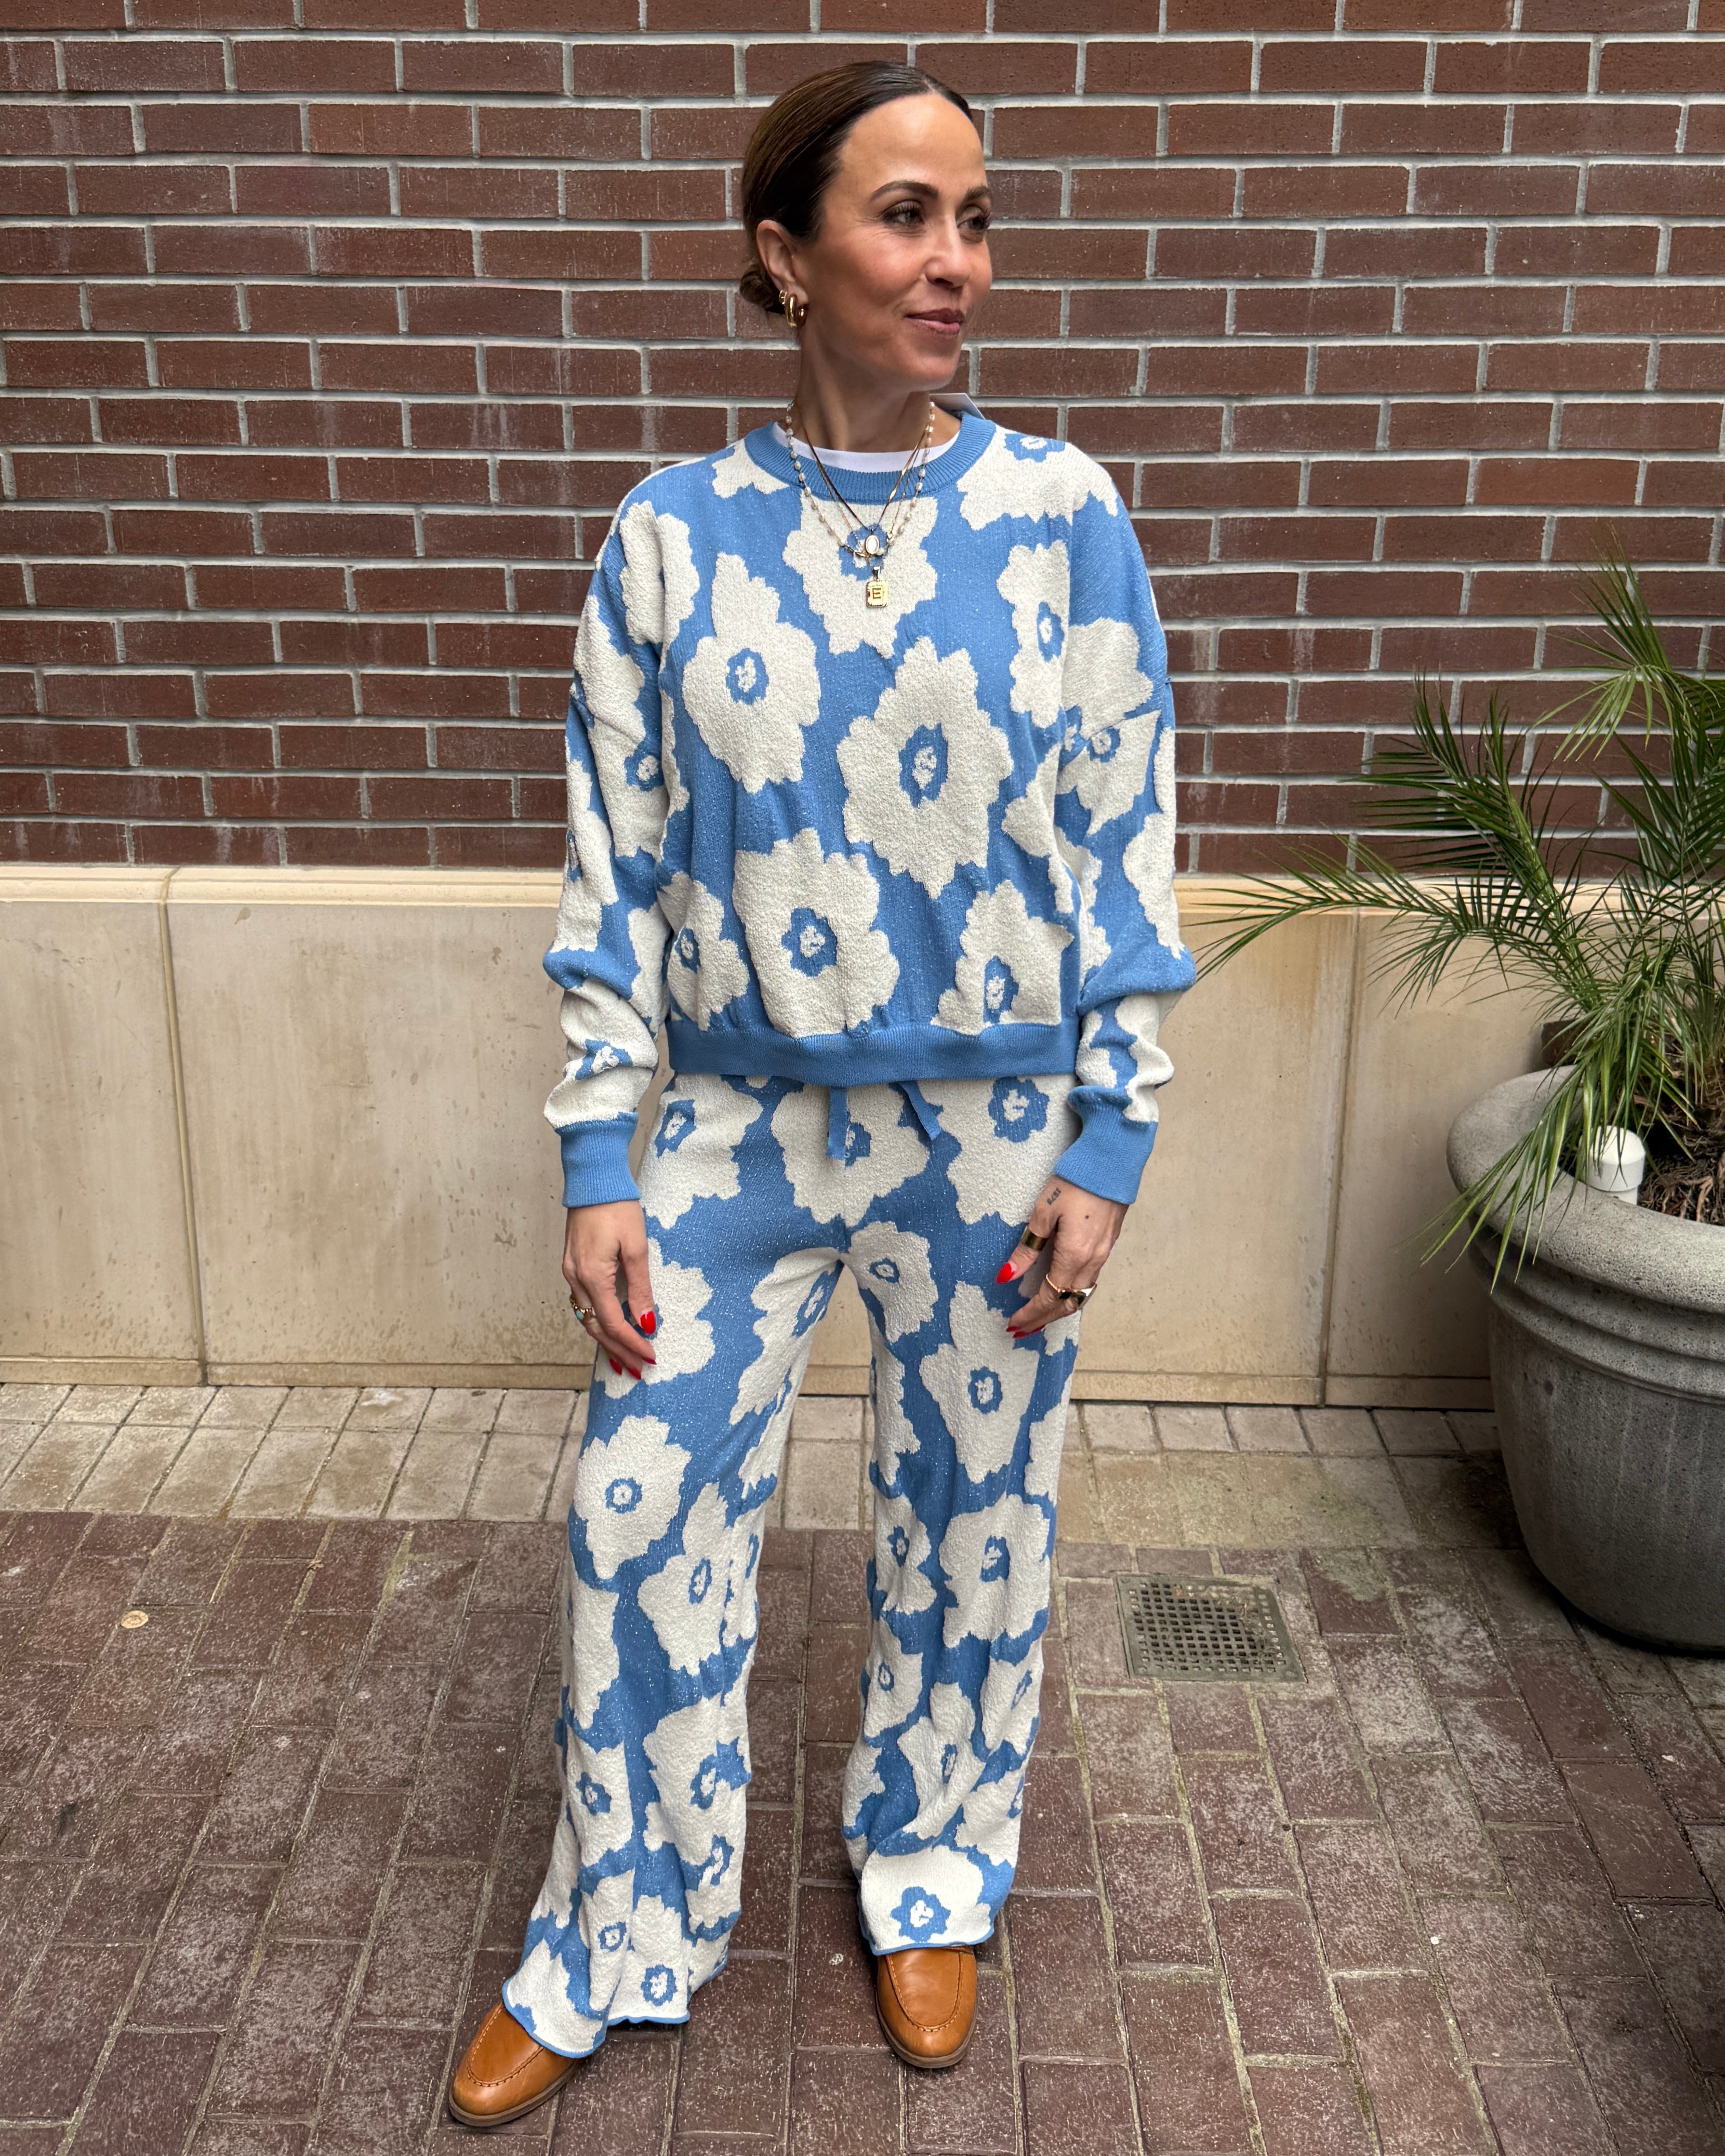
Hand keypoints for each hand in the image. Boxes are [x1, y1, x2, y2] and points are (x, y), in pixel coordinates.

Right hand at [564, 1201, 656, 1377]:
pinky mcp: (572, 1265)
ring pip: (586, 1318)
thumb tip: (646, 1323)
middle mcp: (576, 1279)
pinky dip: (596, 1321)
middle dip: (618, 1351)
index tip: (651, 1358)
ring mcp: (570, 1272)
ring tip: (624, 1360)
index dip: (631, 1344)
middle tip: (639, 1370)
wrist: (593, 1180)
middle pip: (595, 1328)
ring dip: (605, 1340)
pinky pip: (582, 1303)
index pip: (612, 1324)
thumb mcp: (636, 1248)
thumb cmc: (618, 1208)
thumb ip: (640, 1288)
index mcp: (592, 1276)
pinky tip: (608, 1328)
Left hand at [995, 1178, 1128, 1337]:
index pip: (1050, 1297)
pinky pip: (1089, 1281)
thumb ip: (1027, 1248)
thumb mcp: (1043, 1213)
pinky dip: (1072, 1294)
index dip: (1031, 1313)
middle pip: (1067, 1303)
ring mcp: (1103, 1255)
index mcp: (1074, 1256)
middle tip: (1022, 1330)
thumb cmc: (1074, 1183)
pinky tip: (1061, 1293)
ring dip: (1059, 1309)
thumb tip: (1007, 1276)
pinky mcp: (1107, 1246)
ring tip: (1039, 1318)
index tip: (1013, 1323)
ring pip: (1080, 1294)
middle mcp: (1092, 1262)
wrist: (1110, 1163)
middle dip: (1043, 1319)